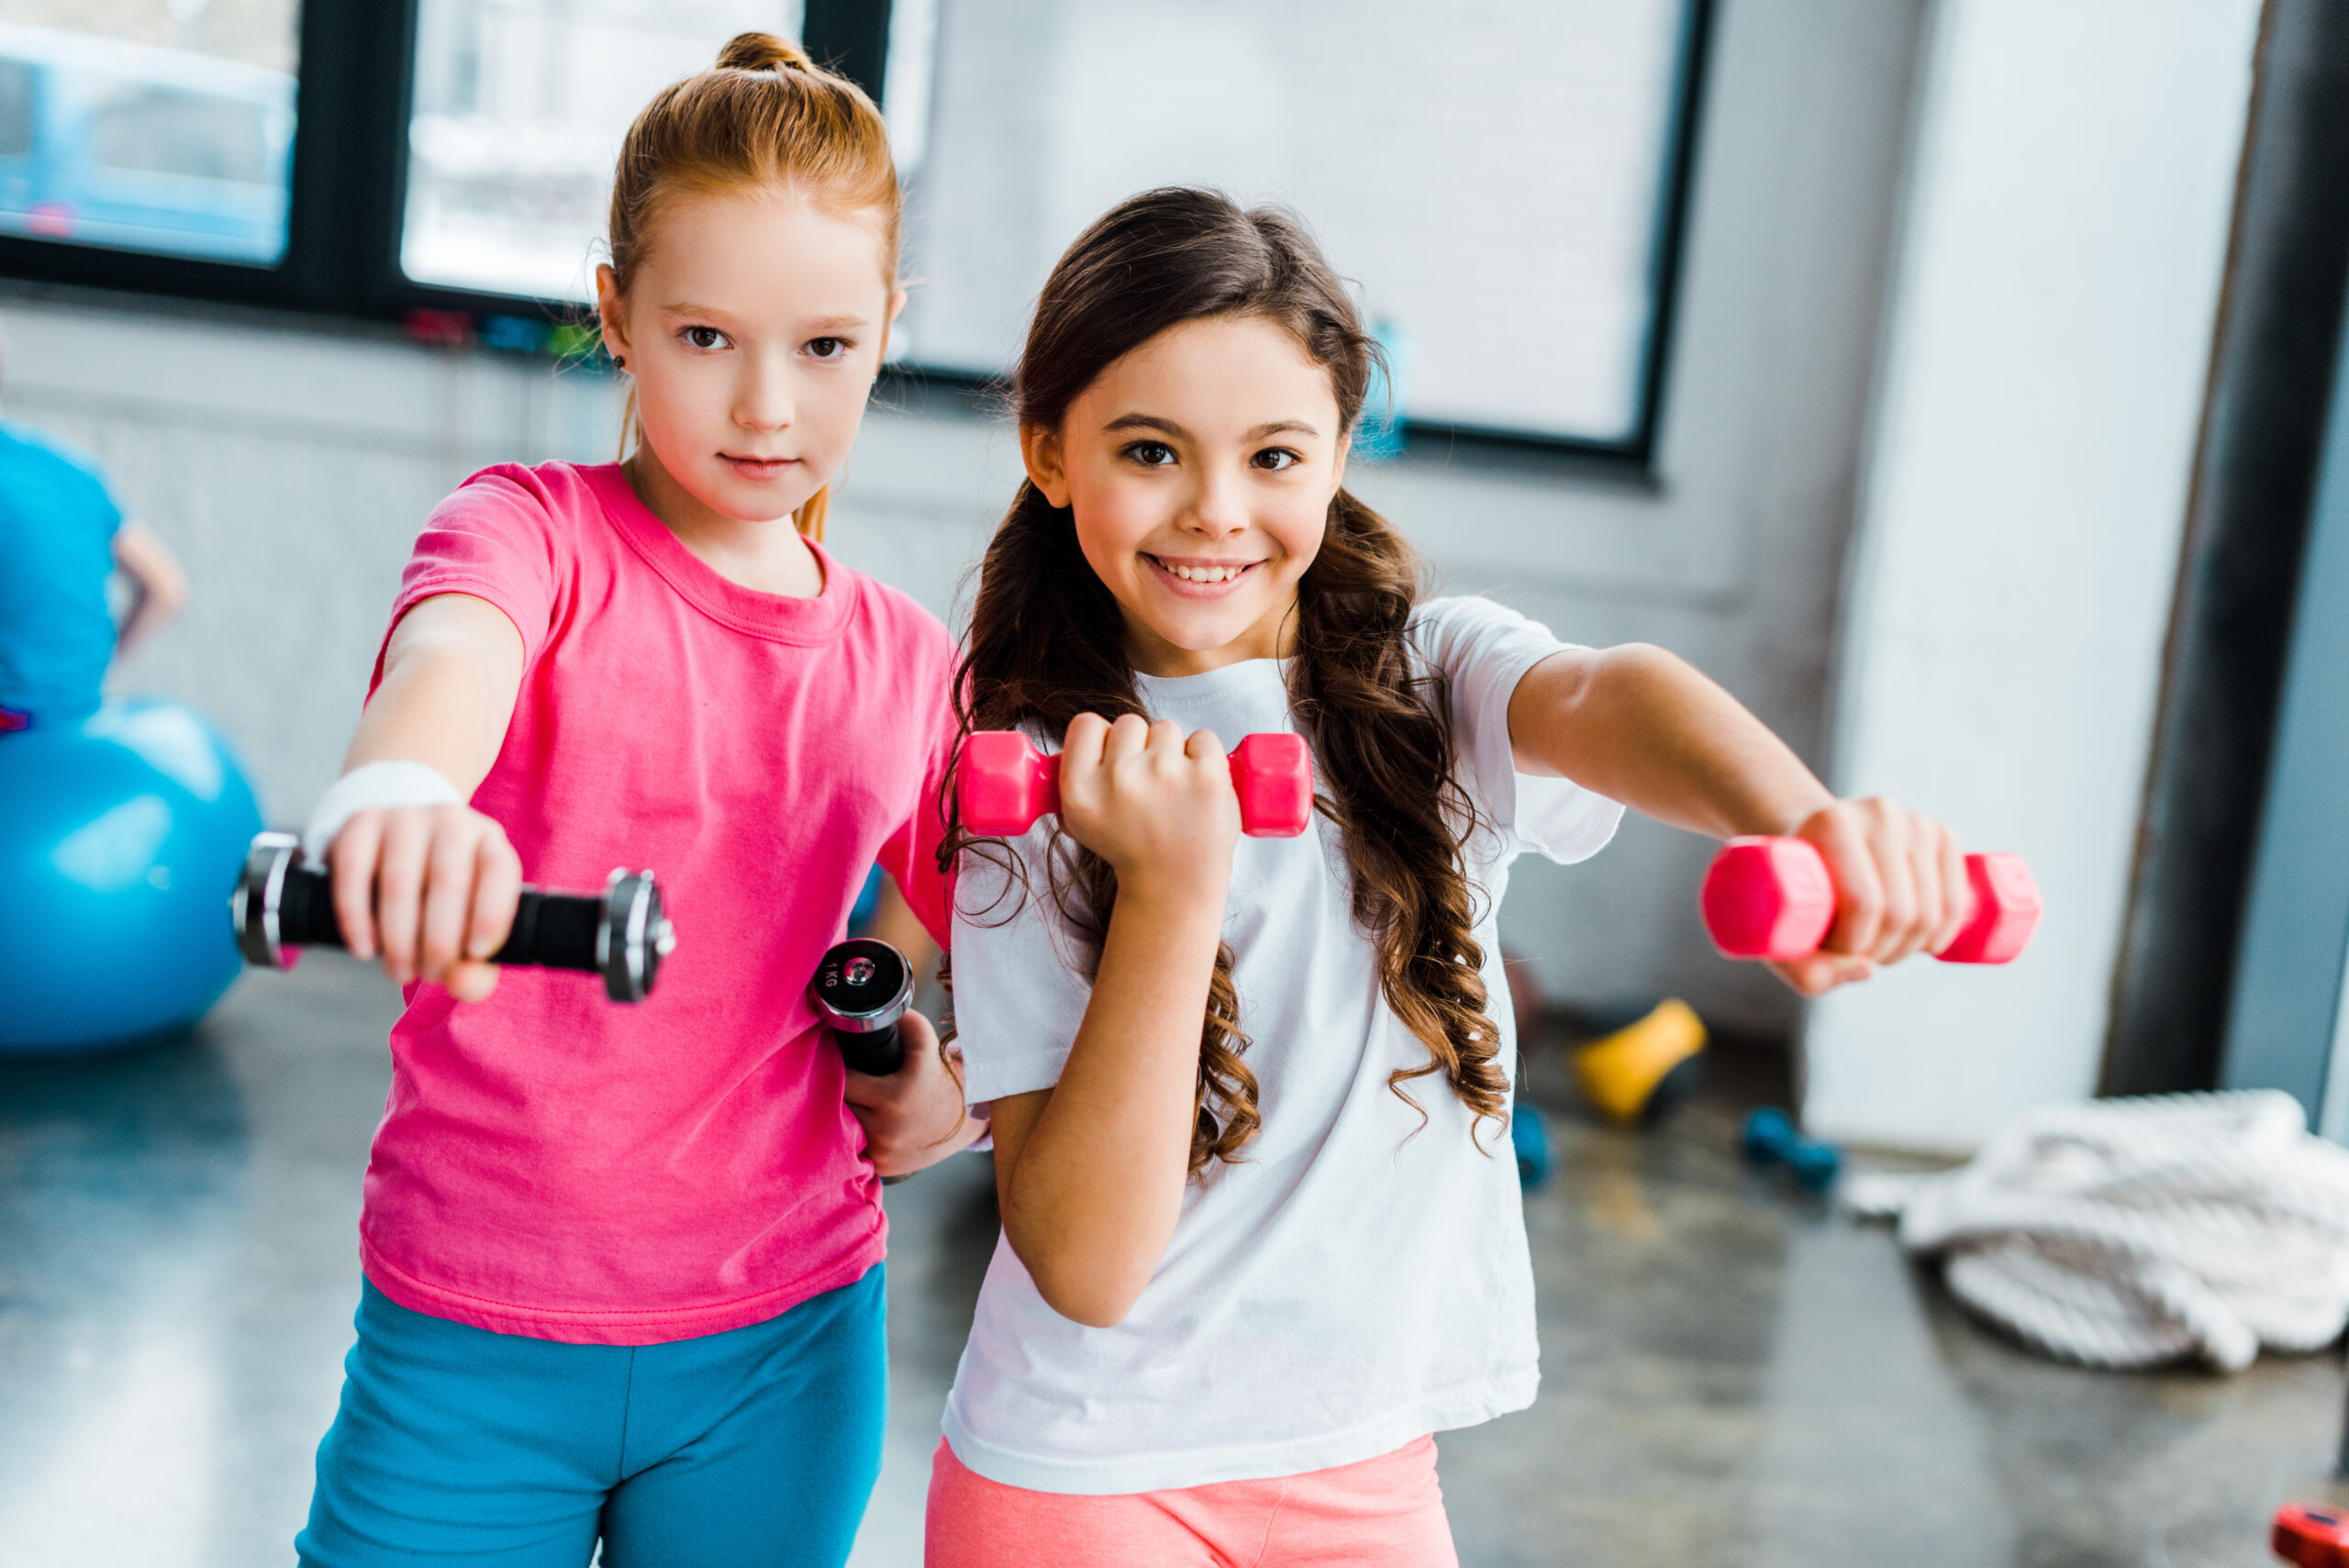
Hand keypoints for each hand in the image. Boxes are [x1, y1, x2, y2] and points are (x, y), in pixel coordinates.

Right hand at [328, 804, 522, 1001]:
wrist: (392, 834)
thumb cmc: (438, 887)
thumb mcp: (467, 917)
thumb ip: (476, 961)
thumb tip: (464, 985)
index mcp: (488, 840)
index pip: (499, 871)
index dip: (490, 915)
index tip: (476, 954)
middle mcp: (450, 821)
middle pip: (447, 882)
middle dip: (438, 941)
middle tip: (430, 974)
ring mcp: (403, 818)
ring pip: (399, 882)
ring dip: (398, 939)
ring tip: (399, 971)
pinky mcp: (359, 824)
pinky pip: (354, 872)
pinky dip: (357, 919)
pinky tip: (364, 949)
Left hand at [843, 1009, 984, 1177]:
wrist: (964, 1120)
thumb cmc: (941, 1080)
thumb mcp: (927, 1045)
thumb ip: (903, 1021)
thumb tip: (875, 1009)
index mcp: (893, 1099)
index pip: (843, 1081)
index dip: (834, 1068)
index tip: (831, 1060)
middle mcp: (885, 1131)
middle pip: (839, 1107)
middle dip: (835, 1092)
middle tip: (835, 1079)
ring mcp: (883, 1153)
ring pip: (844, 1129)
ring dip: (842, 1115)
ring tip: (846, 1099)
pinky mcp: (883, 1167)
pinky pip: (856, 1148)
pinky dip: (854, 1136)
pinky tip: (856, 1124)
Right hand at [1055, 713, 1240, 896]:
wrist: (1174, 886)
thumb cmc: (1132, 850)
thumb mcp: (1080, 824)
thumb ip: (1072, 780)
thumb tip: (1072, 746)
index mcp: (1080, 790)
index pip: (1086, 725)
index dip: (1102, 738)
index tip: (1115, 757)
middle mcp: (1119, 779)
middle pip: (1129, 723)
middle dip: (1140, 746)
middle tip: (1148, 784)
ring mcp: (1165, 774)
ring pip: (1166, 728)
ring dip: (1172, 752)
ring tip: (1174, 791)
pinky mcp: (1207, 775)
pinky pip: (1204, 738)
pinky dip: (1204, 757)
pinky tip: (1197, 787)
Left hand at [1766, 796, 1968, 997]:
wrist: (1813, 840)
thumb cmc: (1793, 893)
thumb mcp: (1780, 933)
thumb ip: (1806, 971)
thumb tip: (1867, 970)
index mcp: (1832, 823)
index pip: (1863, 903)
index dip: (1853, 944)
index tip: (1834, 949)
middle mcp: (1878, 813)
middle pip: (1901, 911)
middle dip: (1881, 951)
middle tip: (1859, 952)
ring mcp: (1915, 820)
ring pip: (1931, 912)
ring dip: (1909, 947)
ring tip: (1880, 946)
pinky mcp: (1941, 833)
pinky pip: (1956, 900)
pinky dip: (1942, 933)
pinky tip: (1920, 941)